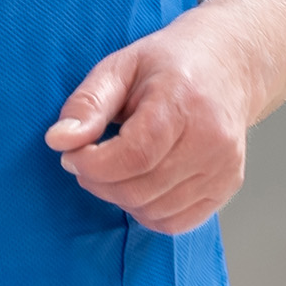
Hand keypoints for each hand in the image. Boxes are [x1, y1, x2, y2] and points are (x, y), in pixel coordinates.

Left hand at [44, 13, 254, 234]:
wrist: (227, 67)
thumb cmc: (170, 63)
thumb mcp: (120, 67)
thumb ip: (88, 103)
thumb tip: (58, 140)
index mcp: (183, 103)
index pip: (135, 155)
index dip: (93, 164)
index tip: (70, 155)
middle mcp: (212, 142)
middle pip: (142, 188)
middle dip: (99, 182)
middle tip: (83, 161)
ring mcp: (224, 169)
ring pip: (156, 210)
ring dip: (119, 197)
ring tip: (111, 168)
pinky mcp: (227, 188)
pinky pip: (177, 222)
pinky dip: (147, 211)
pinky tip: (137, 183)